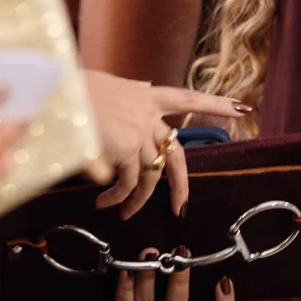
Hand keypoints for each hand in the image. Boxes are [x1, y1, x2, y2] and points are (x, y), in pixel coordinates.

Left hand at [71, 252, 236, 300]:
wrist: (80, 292)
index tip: (224, 280)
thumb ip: (167, 255)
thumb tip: (183, 215)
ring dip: (149, 277)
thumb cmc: (120, 274)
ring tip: (147, 253)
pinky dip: (126, 289)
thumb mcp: (149, 263)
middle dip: (180, 279)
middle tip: (180, 252)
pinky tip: (124, 270)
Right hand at [83, 71, 248, 217]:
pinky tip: (105, 203)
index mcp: (147, 96)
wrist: (59, 92)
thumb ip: (129, 96)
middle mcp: (148, 114)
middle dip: (181, 184)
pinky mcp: (127, 148)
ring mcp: (140, 132)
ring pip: (151, 175)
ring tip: (124, 214)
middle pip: (176, 154)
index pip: (189, 99)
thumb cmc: (74, 89)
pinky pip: (129, 183)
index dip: (216, 105)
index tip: (242, 109)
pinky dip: (119, 197)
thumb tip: (144, 91)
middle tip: (182, 206)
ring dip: (138, 200)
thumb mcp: (108, 86)